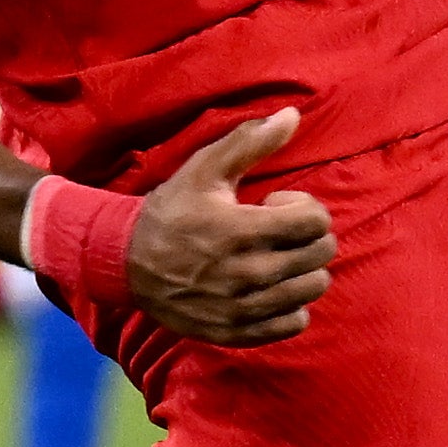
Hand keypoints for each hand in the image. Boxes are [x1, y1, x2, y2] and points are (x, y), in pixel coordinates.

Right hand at [121, 108, 335, 347]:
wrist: (127, 262)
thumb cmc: (171, 210)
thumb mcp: (204, 168)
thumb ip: (251, 141)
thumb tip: (294, 115)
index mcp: (244, 230)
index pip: (316, 221)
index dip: (303, 205)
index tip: (276, 204)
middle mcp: (249, 273)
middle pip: (321, 254)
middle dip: (308, 234)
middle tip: (277, 230)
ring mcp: (245, 307)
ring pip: (313, 288)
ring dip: (303, 268)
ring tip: (275, 257)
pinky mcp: (239, 331)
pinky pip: (295, 322)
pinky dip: (291, 304)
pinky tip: (270, 287)